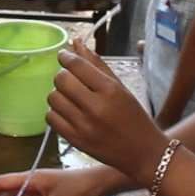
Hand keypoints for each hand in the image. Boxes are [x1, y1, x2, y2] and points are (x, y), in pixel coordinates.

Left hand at [48, 39, 163, 184]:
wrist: (143, 153)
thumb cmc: (134, 117)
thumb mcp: (120, 87)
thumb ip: (97, 64)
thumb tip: (76, 43)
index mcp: (110, 90)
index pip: (77, 65)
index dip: (65, 57)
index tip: (63, 55)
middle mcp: (95, 107)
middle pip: (61, 80)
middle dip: (62, 75)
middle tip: (70, 79)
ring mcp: (83, 126)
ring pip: (53, 98)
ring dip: (58, 94)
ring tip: (70, 97)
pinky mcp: (75, 141)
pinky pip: (51, 118)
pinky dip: (55, 112)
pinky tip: (68, 112)